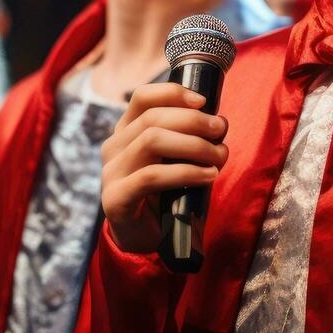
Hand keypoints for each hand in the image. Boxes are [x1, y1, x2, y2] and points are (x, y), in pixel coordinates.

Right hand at [101, 82, 228, 253]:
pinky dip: (186, 172)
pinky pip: (152, 176)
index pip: (142, 98)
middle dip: (193, 121)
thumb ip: (187, 140)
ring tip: (219, 156)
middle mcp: (114, 147)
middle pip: (152, 118)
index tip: (203, 102)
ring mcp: (111, 172)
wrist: (143, 239)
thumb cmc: (164, 195)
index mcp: (126, 132)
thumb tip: (219, 123)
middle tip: (220, 131)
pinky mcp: (116, 198)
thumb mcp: (174, 160)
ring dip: (193, 145)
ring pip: (152, 141)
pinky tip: (208, 176)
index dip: (173, 93)